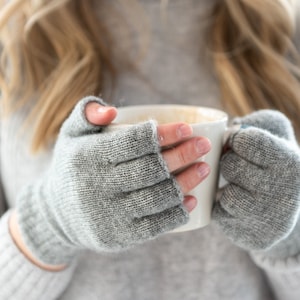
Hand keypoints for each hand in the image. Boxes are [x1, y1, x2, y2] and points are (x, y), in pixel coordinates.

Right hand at [15, 96, 210, 264]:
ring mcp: (109, 215)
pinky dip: (177, 212)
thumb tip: (113, 111)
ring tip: (205, 168)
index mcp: (88, 157)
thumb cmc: (73, 167)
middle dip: (184, 155)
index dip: (165, 134)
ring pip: (157, 198)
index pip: (135, 142)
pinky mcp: (119, 237)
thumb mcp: (71, 135)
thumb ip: (87, 113)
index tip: (187, 128)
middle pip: (151, 169)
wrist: (58, 213)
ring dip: (187, 182)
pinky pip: (155, 226)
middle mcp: (97, 186)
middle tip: (203, 145)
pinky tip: (192, 200)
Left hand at [213, 110, 299, 251]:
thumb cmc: (274, 164)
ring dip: (226, 188)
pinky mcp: (253, 236)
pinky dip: (222, 208)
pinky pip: (220, 215)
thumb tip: (236, 126)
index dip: (235, 140)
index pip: (246, 141)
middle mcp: (284, 192)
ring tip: (240, 187)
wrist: (283, 206)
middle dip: (229, 163)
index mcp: (290, 163)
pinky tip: (237, 206)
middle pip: (231, 166)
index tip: (238, 143)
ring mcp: (269, 218)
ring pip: (226, 195)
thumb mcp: (276, 135)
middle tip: (239, 167)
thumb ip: (259, 122)